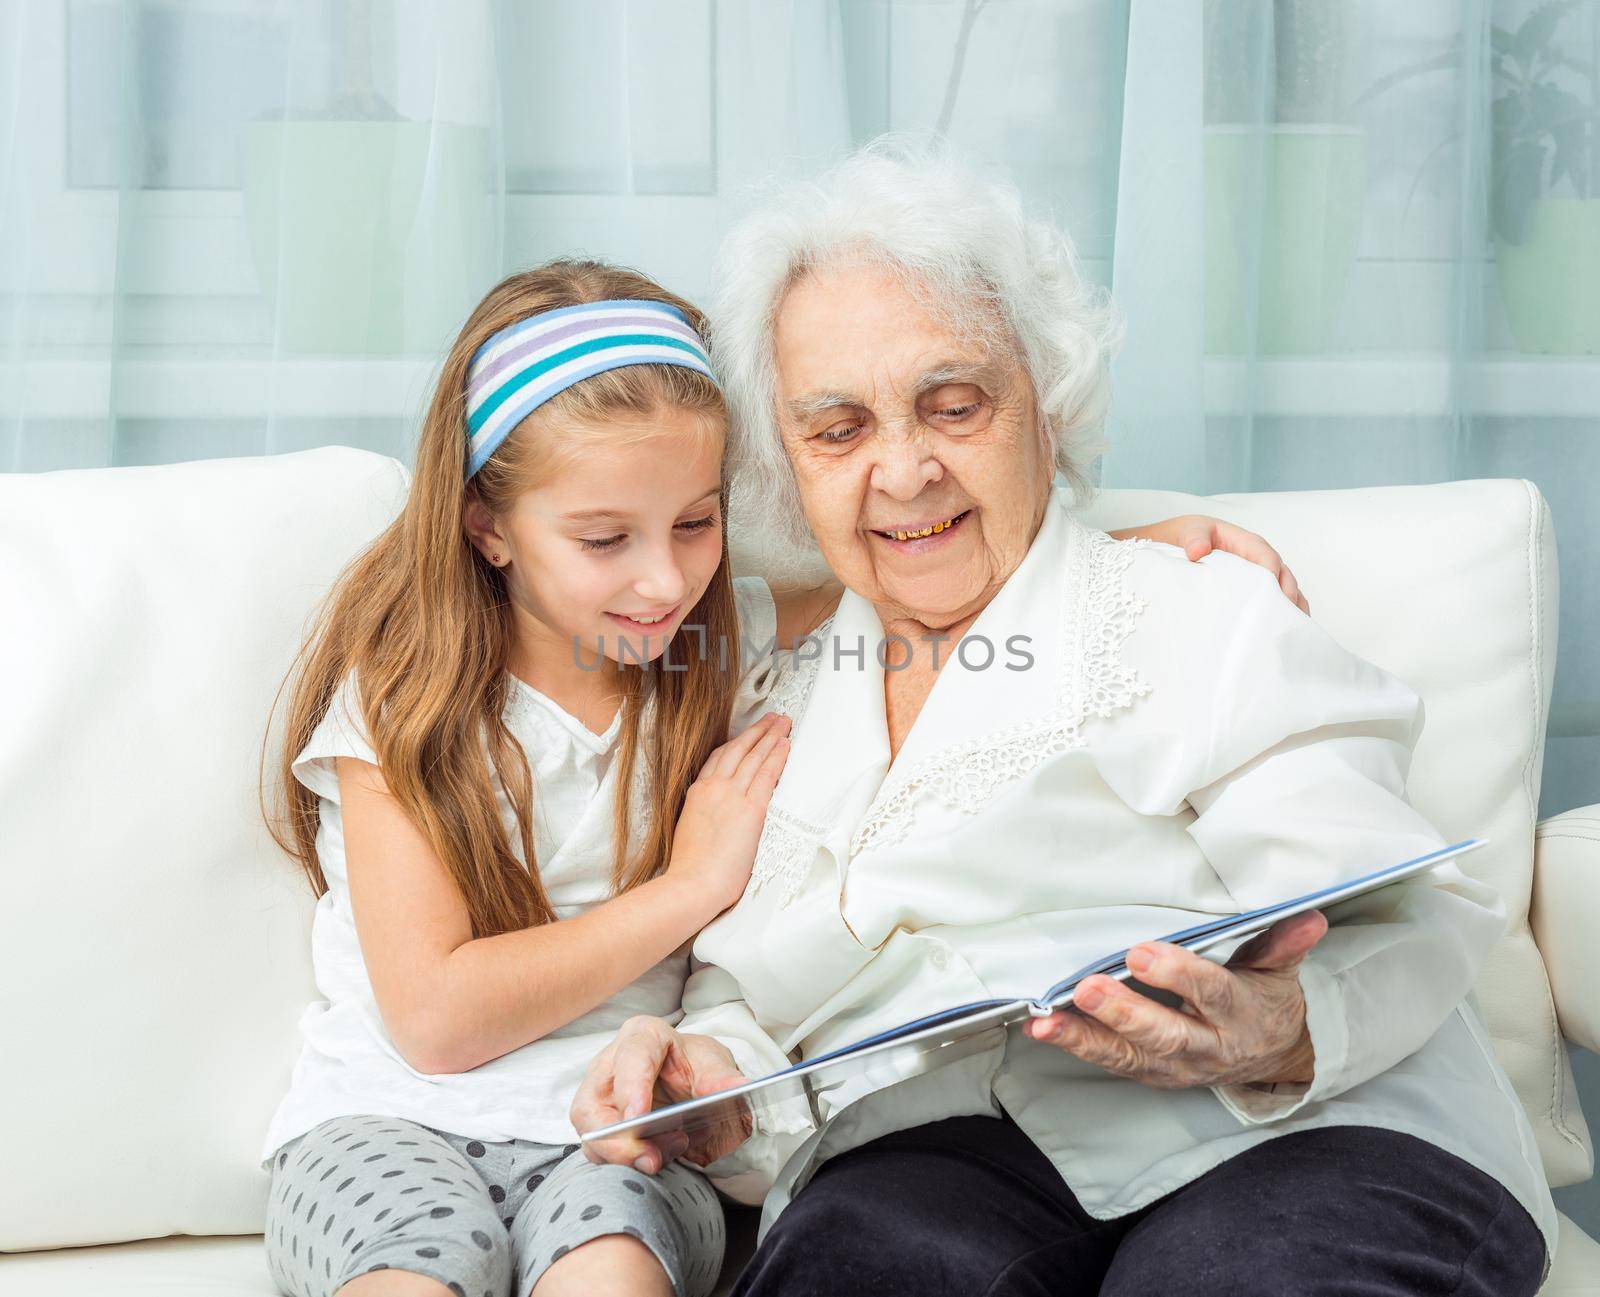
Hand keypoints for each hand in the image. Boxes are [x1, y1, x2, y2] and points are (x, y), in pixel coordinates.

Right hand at [571, 1016, 752, 1172]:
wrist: (689, 1086)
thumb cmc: (694, 1066)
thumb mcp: (714, 1065)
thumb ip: (722, 1077)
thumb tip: (738, 1087)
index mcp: (642, 1037)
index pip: (631, 1057)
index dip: (631, 1087)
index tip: (639, 1117)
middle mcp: (610, 1065)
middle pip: (592, 1105)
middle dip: (619, 1139)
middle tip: (652, 1158)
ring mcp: (599, 1099)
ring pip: (591, 1135)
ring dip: (624, 1155)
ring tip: (661, 1158)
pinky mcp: (599, 1128)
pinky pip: (599, 1153)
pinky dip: (625, 1163)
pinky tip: (655, 1159)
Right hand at [666, 711, 791, 913]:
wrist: (692, 883)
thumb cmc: (691, 870)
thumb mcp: (691, 832)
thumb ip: (705, 817)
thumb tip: (718, 820)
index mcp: (697, 794)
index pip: (719, 759)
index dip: (736, 743)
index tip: (746, 736)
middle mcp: (713, 788)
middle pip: (738, 749)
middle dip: (757, 731)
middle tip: (772, 719)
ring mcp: (731, 795)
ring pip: (754, 756)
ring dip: (771, 736)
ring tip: (784, 722)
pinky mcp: (750, 808)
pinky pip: (767, 773)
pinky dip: (777, 756)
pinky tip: (786, 744)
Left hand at [1024, 910, 1325, 1089]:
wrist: (1272, 1056)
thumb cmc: (1264, 1000)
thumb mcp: (1279, 971)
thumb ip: (1283, 944)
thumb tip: (1309, 917)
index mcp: (1241, 1014)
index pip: (1211, 993)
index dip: (1179, 975)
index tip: (1142, 953)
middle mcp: (1209, 1046)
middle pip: (1166, 1034)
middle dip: (1125, 1013)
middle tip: (1088, 988)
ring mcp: (1178, 1066)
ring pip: (1130, 1056)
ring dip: (1086, 1038)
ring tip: (1048, 1021)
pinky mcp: (1153, 1074)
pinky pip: (1114, 1063)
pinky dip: (1079, 1046)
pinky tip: (1046, 1029)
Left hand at [1115, 515, 1308, 613]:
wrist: (1172, 547)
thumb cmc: (1183, 537)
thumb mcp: (1186, 531)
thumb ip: (1193, 537)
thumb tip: (1198, 551)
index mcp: (1243, 542)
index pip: (1263, 554)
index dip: (1270, 570)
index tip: (1271, 590)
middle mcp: (1256, 560)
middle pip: (1281, 575)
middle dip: (1287, 594)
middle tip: (1286, 617)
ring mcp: (1256, 578)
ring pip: (1284, 590)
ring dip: (1291, 609)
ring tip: (1293, 631)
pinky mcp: (1251, 594)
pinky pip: (1273, 603)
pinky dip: (1283, 616)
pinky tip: (1284, 636)